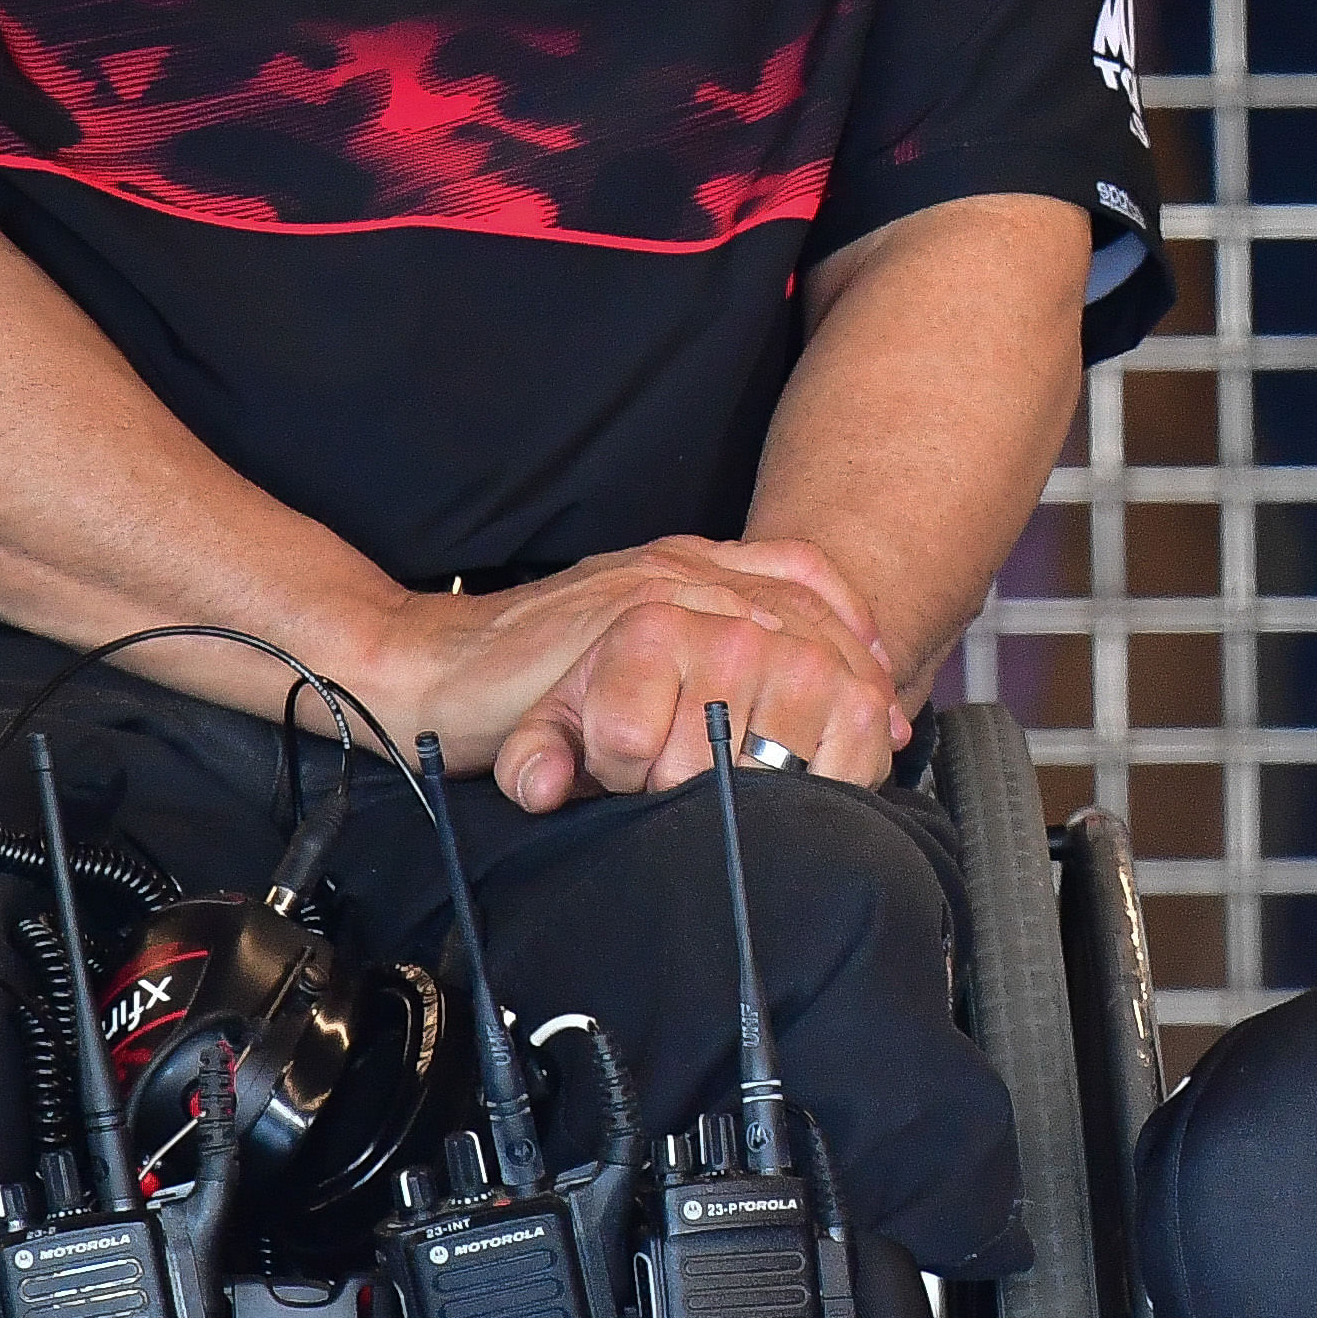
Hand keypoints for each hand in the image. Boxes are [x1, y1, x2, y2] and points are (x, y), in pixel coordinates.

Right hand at [344, 535, 909, 810]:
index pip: (803, 578)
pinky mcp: (611, 630)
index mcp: (686, 568)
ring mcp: (645, 594)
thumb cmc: (531, 681)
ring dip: (808, 689)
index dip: (855, 636)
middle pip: (800, 608)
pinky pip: (697, 659)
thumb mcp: (632, 667)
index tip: (887, 698)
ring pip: (764, 629)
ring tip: (831, 747)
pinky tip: (748, 749)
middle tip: (880, 730)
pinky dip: (733, 710)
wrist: (428, 671)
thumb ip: (694, 672)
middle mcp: (674, 570)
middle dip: (850, 670)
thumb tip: (793, 717)